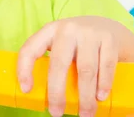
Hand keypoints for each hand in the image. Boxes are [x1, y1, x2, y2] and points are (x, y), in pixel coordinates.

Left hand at [16, 16, 133, 116]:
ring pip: (85, 69)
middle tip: (56, 112)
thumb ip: (52, 61)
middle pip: (58, 63)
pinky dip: (104, 85)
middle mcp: (68, 29)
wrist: (108, 26)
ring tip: (85, 113)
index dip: (24, 69)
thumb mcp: (61, 45)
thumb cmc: (78, 42)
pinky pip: (106, 66)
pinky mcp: (109, 39)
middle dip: (56, 92)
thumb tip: (39, 93)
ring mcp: (89, 33)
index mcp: (49, 31)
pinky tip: (100, 97)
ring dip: (85, 96)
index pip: (30, 48)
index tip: (26, 90)